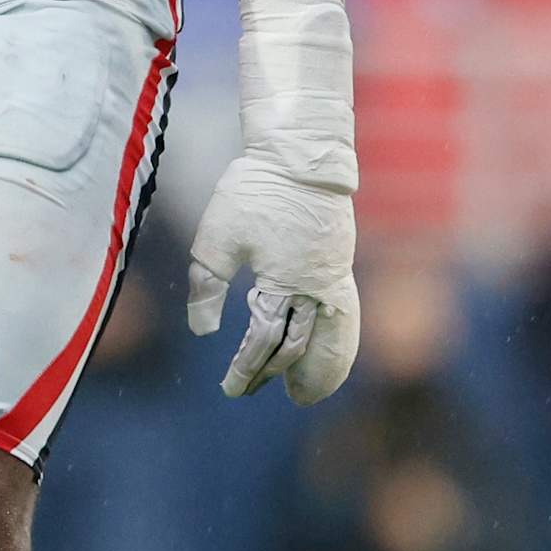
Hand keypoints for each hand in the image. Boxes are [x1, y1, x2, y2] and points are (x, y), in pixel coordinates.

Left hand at [188, 153, 358, 403]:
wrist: (302, 156)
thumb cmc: (254, 191)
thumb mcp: (217, 236)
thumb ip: (207, 286)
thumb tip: (203, 331)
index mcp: (280, 281)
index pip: (263, 340)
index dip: (247, 368)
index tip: (231, 387)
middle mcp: (312, 288)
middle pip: (295, 346)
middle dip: (271, 373)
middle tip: (251, 390)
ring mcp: (333, 281)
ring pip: (332, 339)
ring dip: (318, 370)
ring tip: (305, 394)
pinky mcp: (341, 270)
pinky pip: (346, 320)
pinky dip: (341, 345)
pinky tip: (330, 355)